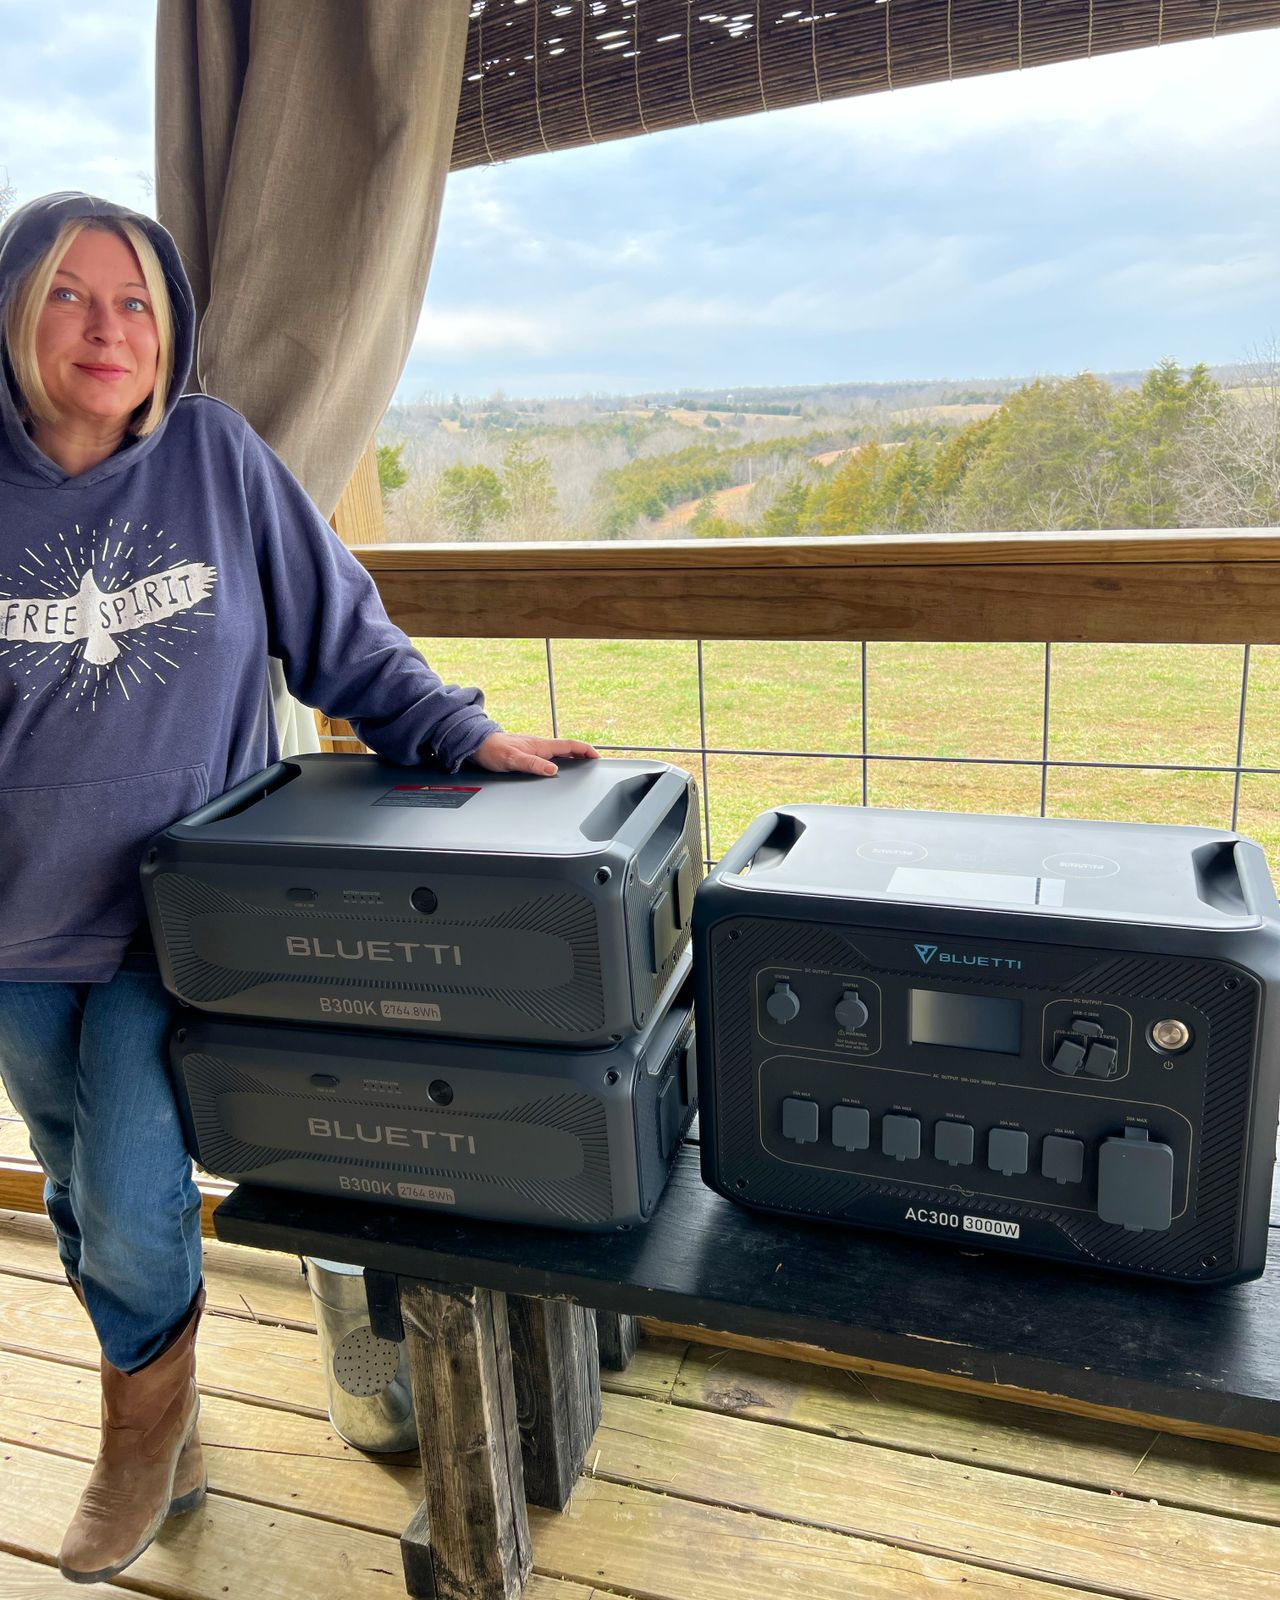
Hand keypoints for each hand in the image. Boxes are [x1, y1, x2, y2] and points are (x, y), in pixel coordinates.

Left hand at [470, 732, 599, 777]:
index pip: (568, 745)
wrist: (477, 744)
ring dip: (573, 754)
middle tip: (594, 759)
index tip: (596, 755)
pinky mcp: (528, 750)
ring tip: (582, 761)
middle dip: (583, 752)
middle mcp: (539, 744)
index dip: (584, 749)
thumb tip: (553, 770)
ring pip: (559, 749)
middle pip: (567, 746)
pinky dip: (561, 757)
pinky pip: (550, 753)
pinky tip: (558, 763)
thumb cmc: (493, 750)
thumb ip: (533, 764)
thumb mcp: (513, 760)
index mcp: (540, 745)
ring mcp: (534, 747)